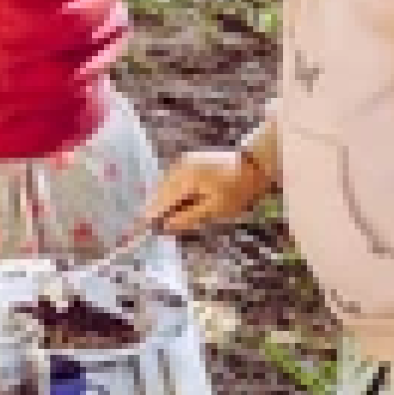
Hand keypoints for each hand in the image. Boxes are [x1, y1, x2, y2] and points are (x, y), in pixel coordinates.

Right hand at [142, 150, 271, 232]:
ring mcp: (183, 163)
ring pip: (165, 187)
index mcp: (183, 179)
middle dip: (158, 211)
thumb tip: (165, 227)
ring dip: (166, 203)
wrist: (254, 166)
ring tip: (172, 216)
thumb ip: (188, 218)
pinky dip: (174, 194)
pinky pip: (174, 181)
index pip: (159, 202)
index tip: (140, 232)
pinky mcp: (189, 162)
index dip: (150, 218)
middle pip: (159, 194)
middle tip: (156, 229)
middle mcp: (179, 168)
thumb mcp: (215, 210)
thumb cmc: (237, 191)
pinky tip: (182, 202)